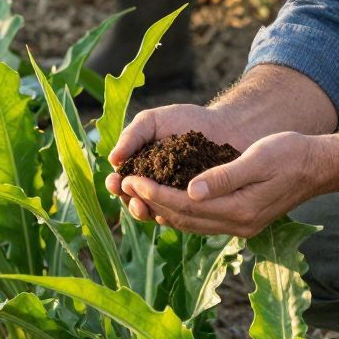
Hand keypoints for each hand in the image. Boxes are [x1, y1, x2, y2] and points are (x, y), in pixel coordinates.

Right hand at [107, 100, 247, 208]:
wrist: (225, 126)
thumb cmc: (186, 120)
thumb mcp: (153, 122)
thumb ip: (132, 136)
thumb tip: (112, 159)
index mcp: (141, 169)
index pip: (123, 183)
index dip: (116, 185)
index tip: (114, 182)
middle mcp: (155, 188)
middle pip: (136, 203)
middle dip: (130, 203)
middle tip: (131, 198)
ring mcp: (175, 200)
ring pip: (157, 213)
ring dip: (148, 213)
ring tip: (145, 206)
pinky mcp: (195, 208)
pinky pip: (182, 218)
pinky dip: (174, 217)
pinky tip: (170, 213)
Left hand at [116, 126, 338, 237]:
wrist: (319, 167)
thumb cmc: (291, 155)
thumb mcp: (258, 159)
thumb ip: (225, 177)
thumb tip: (190, 191)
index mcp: (240, 211)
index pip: (185, 206)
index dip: (155, 193)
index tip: (131, 180)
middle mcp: (237, 225)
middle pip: (183, 219)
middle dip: (150, 204)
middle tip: (122, 187)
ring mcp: (239, 227)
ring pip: (190, 224)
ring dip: (160, 211)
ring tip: (134, 195)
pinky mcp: (241, 221)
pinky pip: (201, 222)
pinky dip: (179, 213)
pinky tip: (164, 201)